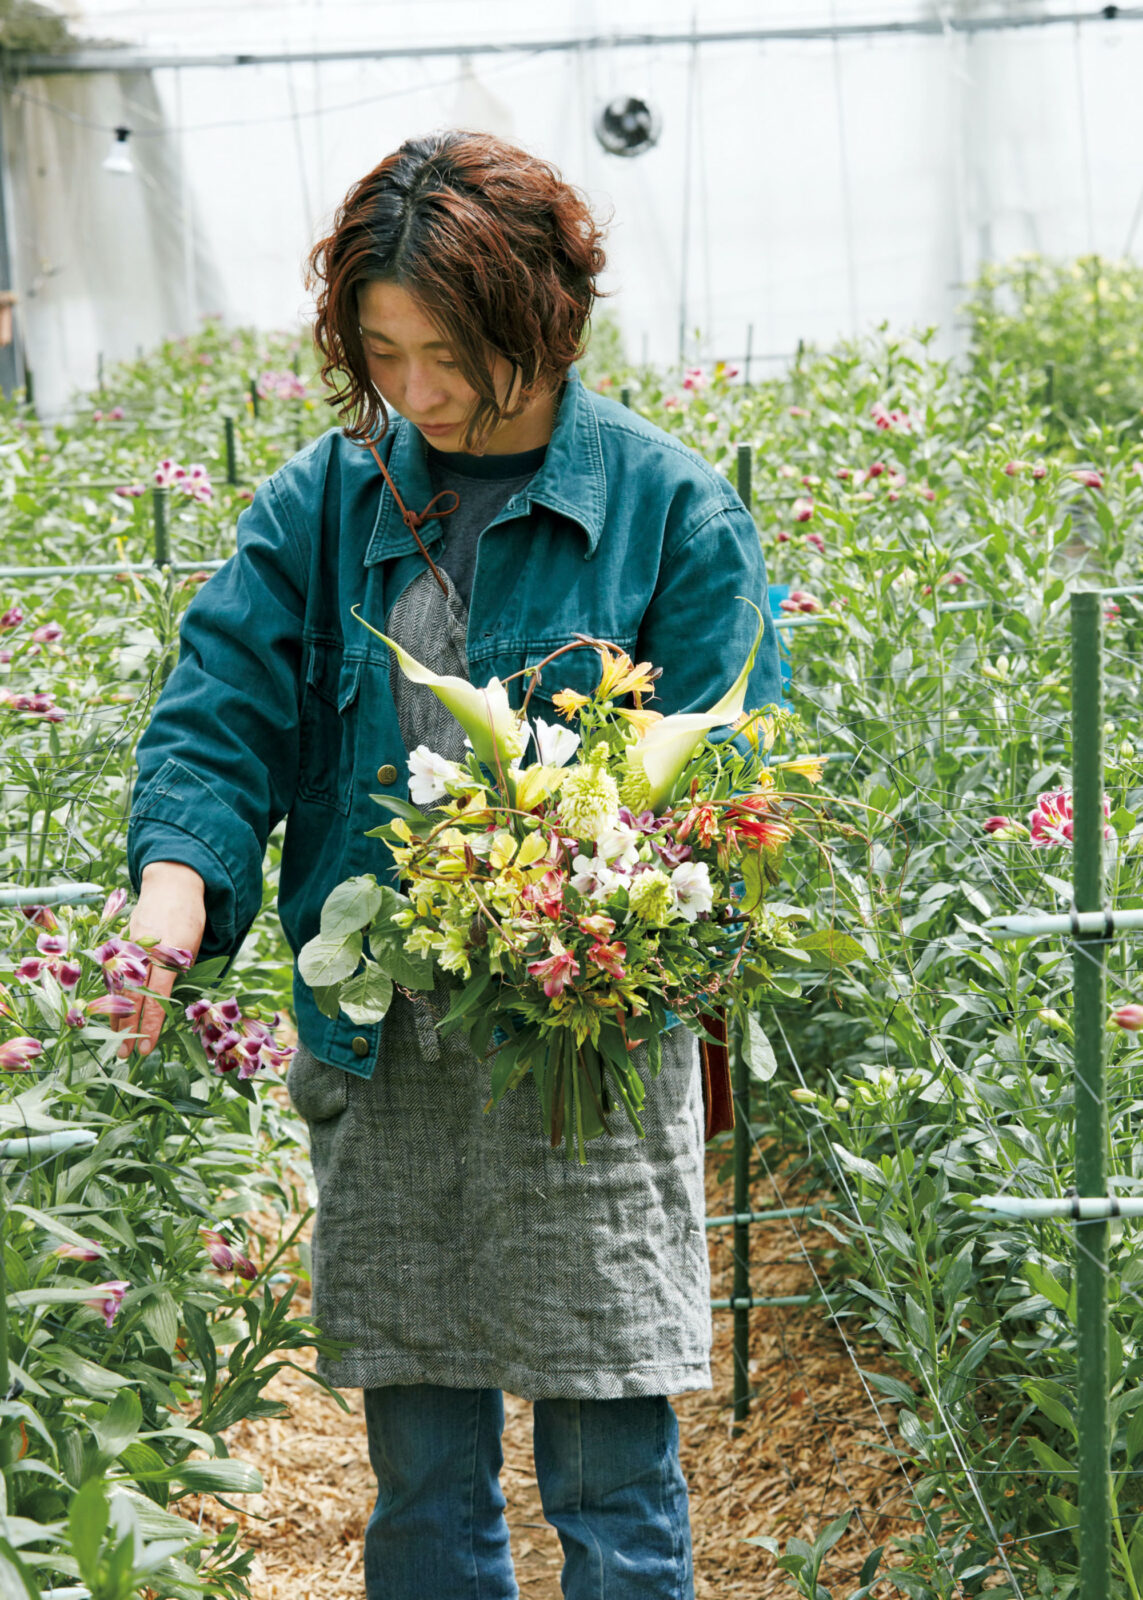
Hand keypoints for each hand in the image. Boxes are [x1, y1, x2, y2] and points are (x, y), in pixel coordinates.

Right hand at [112, 862, 206, 1059]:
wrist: (172, 883)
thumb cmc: (190, 917)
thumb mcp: (193, 946)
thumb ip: (179, 973)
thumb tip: (168, 1004)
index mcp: (169, 954)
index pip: (158, 998)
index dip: (151, 1025)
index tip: (146, 1047)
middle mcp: (145, 952)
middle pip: (133, 997)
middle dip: (129, 1028)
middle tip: (125, 1055)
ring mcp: (129, 947)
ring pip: (119, 988)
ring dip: (116, 1016)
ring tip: (115, 1040)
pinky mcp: (121, 943)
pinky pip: (114, 975)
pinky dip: (111, 995)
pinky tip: (109, 1012)